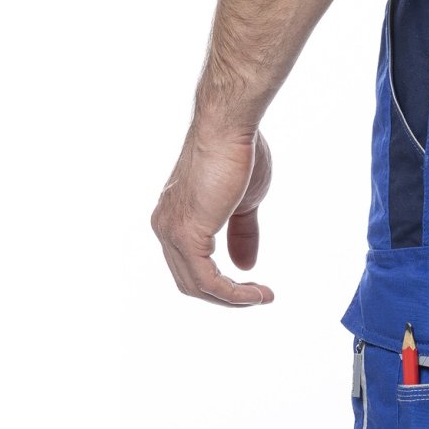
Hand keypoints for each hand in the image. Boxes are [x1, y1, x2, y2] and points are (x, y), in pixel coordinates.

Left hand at [151, 126, 274, 305]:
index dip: (222, 284)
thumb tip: (246, 267)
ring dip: (233, 299)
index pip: (191, 267)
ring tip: (262, 297)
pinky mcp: (186, 235)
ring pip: (197, 286)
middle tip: (260, 296)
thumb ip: (242, 234)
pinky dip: (232, 294)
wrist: (231, 128)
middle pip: (190, 282)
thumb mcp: (245, 204)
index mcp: (174, 218)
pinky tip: (255, 293)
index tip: (255, 287)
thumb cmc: (239, 154)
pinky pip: (207, 281)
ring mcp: (171, 231)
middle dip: (227, 297)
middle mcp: (165, 227)